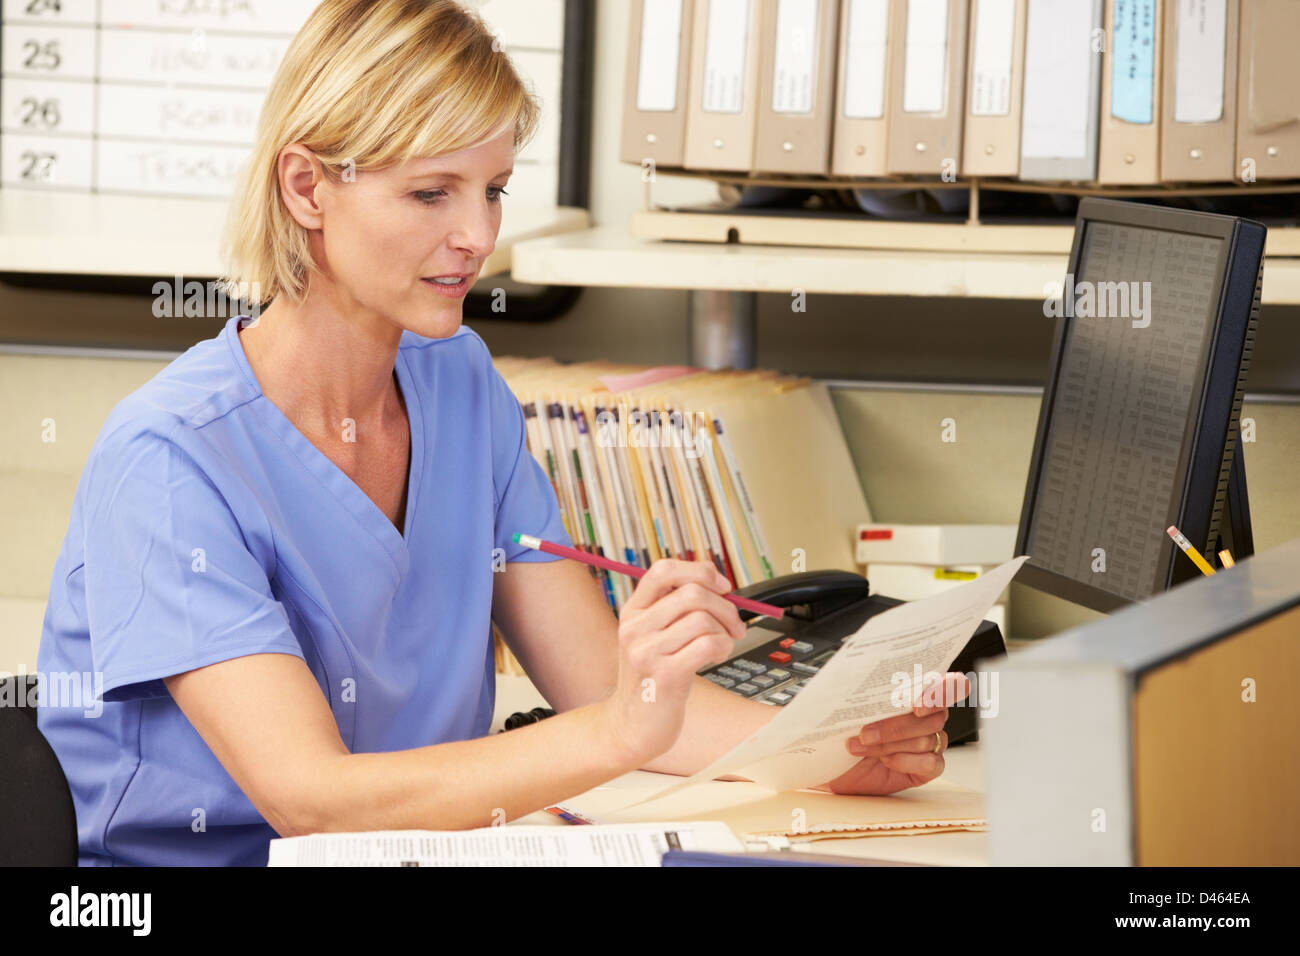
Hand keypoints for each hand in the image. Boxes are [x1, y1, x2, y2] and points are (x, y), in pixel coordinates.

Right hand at [600, 559, 744, 764]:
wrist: (633, 726)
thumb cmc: (653, 679)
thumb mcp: (653, 637)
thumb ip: (675, 608)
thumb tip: (717, 581)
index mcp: (633, 610)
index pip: (664, 569)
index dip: (699, 571)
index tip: (721, 586)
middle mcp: (635, 627)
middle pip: (692, 593)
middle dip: (725, 606)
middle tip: (735, 624)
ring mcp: (647, 651)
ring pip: (703, 619)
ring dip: (726, 631)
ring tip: (723, 645)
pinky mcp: (665, 675)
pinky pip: (708, 644)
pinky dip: (723, 647)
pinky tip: (717, 656)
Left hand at [819, 672, 970, 795]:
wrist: (834, 763)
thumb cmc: (843, 730)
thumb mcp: (850, 707)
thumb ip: (867, 693)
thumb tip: (861, 681)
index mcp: (917, 691)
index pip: (950, 685)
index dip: (942, 691)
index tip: (918, 704)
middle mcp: (929, 716)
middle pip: (934, 716)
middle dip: (896, 726)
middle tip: (864, 732)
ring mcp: (931, 742)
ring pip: (925, 739)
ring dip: (889, 744)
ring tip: (861, 745)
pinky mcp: (928, 767)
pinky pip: (930, 763)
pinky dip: (905, 761)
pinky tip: (886, 760)